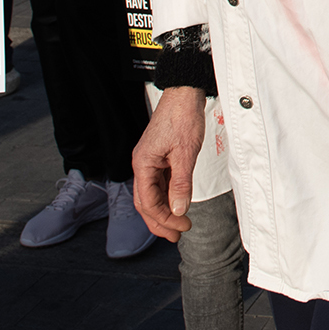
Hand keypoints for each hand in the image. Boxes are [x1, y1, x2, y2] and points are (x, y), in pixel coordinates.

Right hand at [132, 86, 205, 240]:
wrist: (184, 94)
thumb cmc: (183, 117)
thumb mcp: (185, 154)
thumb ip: (181, 184)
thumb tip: (178, 209)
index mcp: (143, 164)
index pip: (148, 202)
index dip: (164, 219)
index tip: (182, 228)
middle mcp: (142, 164)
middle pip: (145, 202)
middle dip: (160, 221)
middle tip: (177, 236)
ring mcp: (150, 160)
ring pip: (152, 194)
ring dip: (164, 211)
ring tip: (178, 225)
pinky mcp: (159, 156)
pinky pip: (159, 183)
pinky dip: (167, 197)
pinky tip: (177, 204)